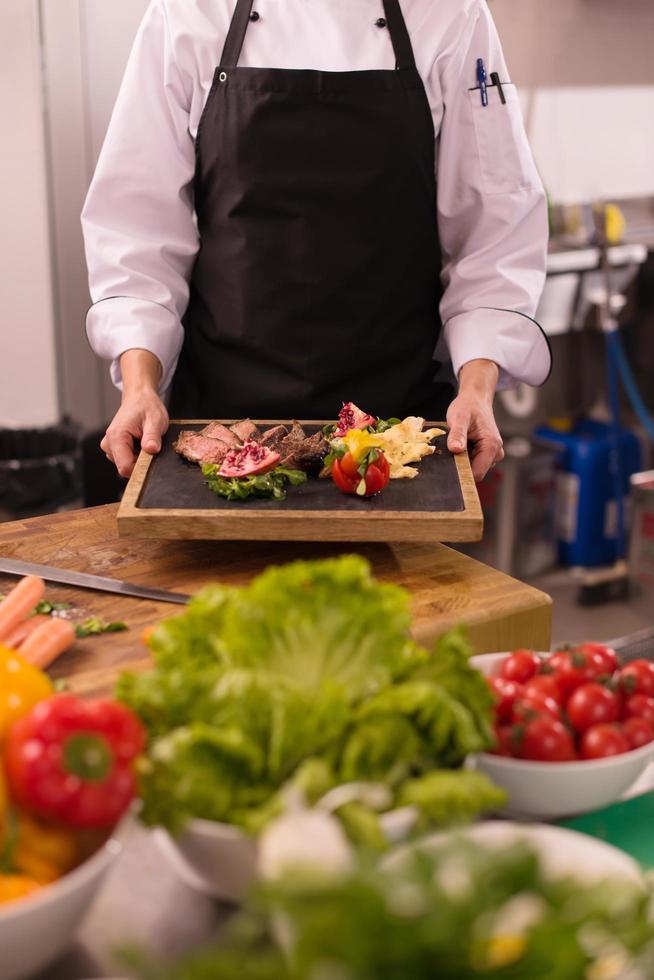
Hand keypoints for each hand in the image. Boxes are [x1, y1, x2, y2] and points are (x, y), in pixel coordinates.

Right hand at [100, 350, 167, 478]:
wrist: (139, 398)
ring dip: (138, 458)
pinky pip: (125, 460)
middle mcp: (109, 442)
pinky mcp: (113, 447)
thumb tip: (151, 449)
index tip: (152, 460)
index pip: (125, 467)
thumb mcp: (155, 420)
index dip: (141, 468)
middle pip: (125, 468)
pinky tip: (139, 443)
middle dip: (140, 462)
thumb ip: (152, 436)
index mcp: (117, 436)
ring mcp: (109, 446)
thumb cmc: (146, 406)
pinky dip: (135, 455)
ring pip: (125, 465)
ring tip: (145, 441)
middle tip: (150, 445)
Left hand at [446, 359, 503, 481]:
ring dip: (462, 460)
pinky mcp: (487, 454)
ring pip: (474, 468)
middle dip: (461, 465)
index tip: (448, 467)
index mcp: (491, 446)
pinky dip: (465, 457)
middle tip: (450, 449)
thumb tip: (456, 449)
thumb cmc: (467, 407)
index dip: (462, 474)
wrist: (475, 399)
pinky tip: (461, 445)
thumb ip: (457, 434)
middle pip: (475, 472)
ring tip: (457, 444)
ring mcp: (493, 454)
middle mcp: (496, 453)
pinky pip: (474, 463)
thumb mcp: (459, 418)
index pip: (477, 473)